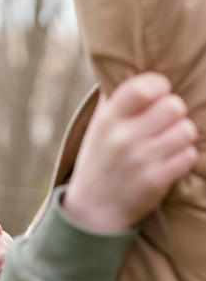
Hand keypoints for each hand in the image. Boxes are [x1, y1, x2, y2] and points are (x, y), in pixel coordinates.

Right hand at [64, 72, 198, 231]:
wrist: (92, 212)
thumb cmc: (99, 162)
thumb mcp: (98, 129)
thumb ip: (117, 101)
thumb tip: (138, 68)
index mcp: (108, 120)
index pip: (144, 87)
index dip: (160, 87)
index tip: (158, 97)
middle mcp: (123, 138)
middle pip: (174, 106)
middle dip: (174, 115)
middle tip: (164, 125)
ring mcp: (140, 161)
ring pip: (186, 131)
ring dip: (181, 137)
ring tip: (167, 145)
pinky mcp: (154, 182)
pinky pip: (188, 156)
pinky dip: (182, 158)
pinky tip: (168, 163)